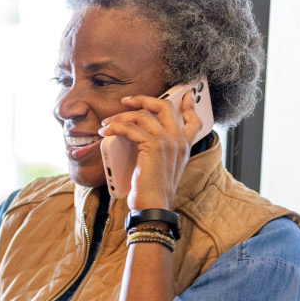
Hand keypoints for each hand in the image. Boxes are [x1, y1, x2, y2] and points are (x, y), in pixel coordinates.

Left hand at [98, 90, 202, 209]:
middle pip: (165, 107)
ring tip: (107, 124)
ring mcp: (168, 142)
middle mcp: (179, 141)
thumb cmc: (152, 191)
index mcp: (184, 146)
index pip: (193, 120)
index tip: (184, 93)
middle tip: (127, 101)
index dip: (189, 104)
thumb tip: (137, 135)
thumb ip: (157, 150)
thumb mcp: (160, 167)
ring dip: (121, 116)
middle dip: (144, 99)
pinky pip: (131, 128)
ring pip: (144, 115)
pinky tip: (106, 132)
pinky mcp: (154, 146)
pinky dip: (115, 128)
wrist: (154, 207)